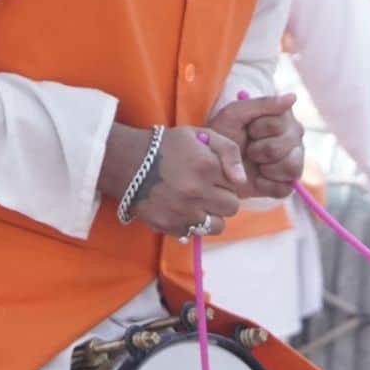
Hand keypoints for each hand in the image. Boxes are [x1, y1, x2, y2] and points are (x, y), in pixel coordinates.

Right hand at [101, 125, 238, 237]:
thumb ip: (228, 151)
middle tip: (207, 189)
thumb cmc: (166, 146)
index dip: (225, 178)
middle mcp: (198, 191)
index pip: (236, 183)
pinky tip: (183, 212)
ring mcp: (185, 212)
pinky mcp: (171, 226)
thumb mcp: (199, 135)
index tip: (212, 174)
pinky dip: (192, 225)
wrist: (127, 163)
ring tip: (198, 204)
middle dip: (222, 197)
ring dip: (212, 215)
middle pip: (232, 206)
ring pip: (219, 225)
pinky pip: (196, 234)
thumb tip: (242, 180)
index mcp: (207, 166)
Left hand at [207, 92, 304, 199]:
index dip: (257, 129)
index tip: (247, 129)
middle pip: (282, 147)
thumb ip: (262, 104)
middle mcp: (294, 137)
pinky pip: (285, 187)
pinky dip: (265, 185)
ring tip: (254, 163)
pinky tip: (256, 178)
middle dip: (258, 150)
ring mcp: (294, 161)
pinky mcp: (287, 184)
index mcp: (284, 117)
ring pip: (290, 167)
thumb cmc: (223, 135)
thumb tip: (293, 97)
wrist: (211, 164)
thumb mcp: (234, 114)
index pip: (278, 125)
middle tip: (248, 149)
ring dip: (265, 168)